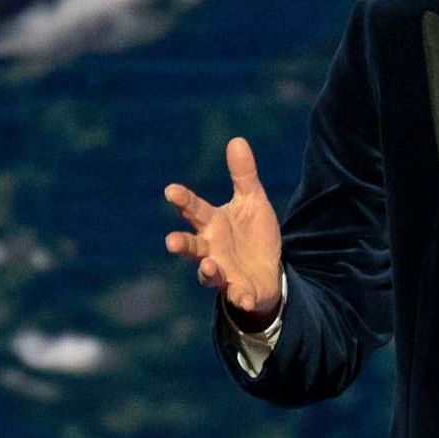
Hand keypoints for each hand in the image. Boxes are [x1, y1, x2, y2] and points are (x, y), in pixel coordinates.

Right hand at [164, 137, 282, 326]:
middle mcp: (211, 248)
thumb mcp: (252, 201)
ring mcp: (223, 272)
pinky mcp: (239, 290)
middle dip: (181, 243)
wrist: (268, 270)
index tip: (170, 190)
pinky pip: (237, 295)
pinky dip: (239, 297)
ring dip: (207, 271)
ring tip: (207, 266)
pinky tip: (244, 297)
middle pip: (192, 246)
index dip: (183, 201)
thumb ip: (243, 175)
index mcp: (213, 223)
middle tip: (171, 241)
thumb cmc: (252, 234)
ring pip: (208, 273)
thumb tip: (237, 139)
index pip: (194, 209)